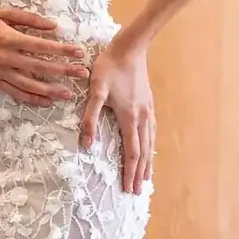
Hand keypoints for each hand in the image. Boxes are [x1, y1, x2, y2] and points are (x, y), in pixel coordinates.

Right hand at [0, 7, 89, 106]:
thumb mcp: (0, 12)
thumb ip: (27, 19)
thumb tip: (53, 26)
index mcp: (8, 38)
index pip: (41, 46)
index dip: (62, 50)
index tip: (79, 53)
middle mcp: (4, 57)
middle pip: (39, 67)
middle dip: (63, 71)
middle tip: (82, 75)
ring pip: (28, 85)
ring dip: (50, 90)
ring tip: (68, 94)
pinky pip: (14, 93)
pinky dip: (31, 99)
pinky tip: (45, 102)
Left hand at [81, 35, 154, 192]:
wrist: (131, 47)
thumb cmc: (109, 66)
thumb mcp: (94, 90)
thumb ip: (89, 117)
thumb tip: (86, 144)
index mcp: (129, 117)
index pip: (131, 152)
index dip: (130, 172)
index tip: (128, 189)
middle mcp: (142, 117)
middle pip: (143, 152)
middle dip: (140, 173)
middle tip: (137, 191)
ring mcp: (148, 110)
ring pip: (150, 142)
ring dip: (147, 162)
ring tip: (146, 177)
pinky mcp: (148, 103)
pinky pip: (152, 131)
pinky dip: (151, 145)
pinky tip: (149, 148)